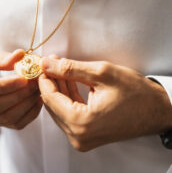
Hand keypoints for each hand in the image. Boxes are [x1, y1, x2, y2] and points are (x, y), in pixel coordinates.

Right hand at [0, 48, 41, 129]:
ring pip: (5, 118)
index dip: (4, 86)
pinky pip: (13, 124)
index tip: (24, 79)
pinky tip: (37, 100)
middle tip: (36, 83)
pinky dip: (28, 113)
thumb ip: (2, 58)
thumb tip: (20, 55)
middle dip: (18, 95)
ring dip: (26, 104)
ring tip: (38, 89)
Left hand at [38, 56, 171, 150]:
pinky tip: (68, 81)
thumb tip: (46, 64)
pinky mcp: (85, 136)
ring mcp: (82, 138)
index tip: (43, 63)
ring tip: (60, 68)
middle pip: (52, 104)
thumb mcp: (102, 74)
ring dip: (59, 88)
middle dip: (51, 81)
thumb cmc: (137, 94)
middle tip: (52, 62)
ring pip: (59, 109)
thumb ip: (70, 69)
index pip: (49, 98)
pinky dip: (67, 97)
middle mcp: (79, 136)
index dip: (44, 77)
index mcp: (81, 124)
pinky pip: (68, 114)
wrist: (157, 111)